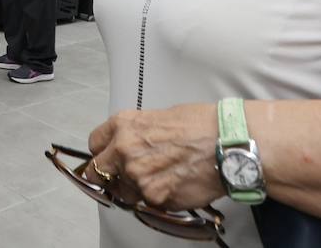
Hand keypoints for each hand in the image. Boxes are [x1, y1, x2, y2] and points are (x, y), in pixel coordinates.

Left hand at [85, 104, 222, 209]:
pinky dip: (156, 199)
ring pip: (123, 192)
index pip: (94, 145)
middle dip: (107, 175)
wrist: (226, 143)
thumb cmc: (200, 125)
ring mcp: (137, 177)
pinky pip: (147, 203)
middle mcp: (123, 151)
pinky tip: (173, 185)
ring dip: (134, 190)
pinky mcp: (155, 199)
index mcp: (122, 126)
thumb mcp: (158, 117)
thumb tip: (129, 145)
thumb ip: (136, 133)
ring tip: (159, 179)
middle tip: (123, 176)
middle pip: (97, 173)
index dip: (102, 152)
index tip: (107, 158)